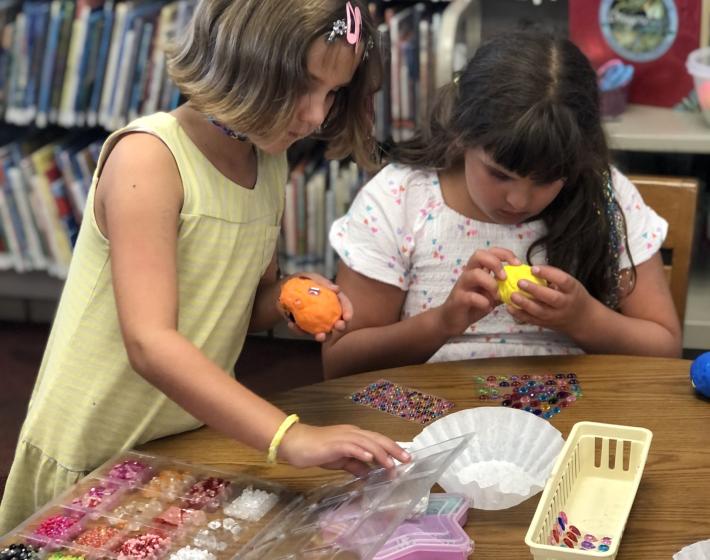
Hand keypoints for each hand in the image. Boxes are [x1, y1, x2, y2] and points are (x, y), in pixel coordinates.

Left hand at [278, 272, 353, 341]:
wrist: (286, 287)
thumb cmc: (305, 281)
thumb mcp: (314, 278)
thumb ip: (324, 283)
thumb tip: (336, 289)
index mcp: (335, 300)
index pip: (345, 306)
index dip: (348, 312)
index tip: (347, 317)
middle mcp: (329, 314)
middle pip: (339, 323)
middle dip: (341, 327)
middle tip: (338, 326)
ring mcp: (318, 322)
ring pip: (324, 333)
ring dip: (323, 337)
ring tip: (319, 336)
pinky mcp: (305, 327)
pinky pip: (303, 332)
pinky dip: (298, 330)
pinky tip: (292, 325)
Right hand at [278, 423, 410, 475]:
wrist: (295, 442)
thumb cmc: (316, 451)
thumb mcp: (340, 460)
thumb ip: (354, 465)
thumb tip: (369, 473)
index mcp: (354, 436)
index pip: (377, 440)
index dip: (392, 448)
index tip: (404, 458)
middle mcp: (351, 433)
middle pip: (376, 438)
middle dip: (393, 448)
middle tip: (407, 459)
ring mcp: (343, 437)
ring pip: (366, 442)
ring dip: (381, 453)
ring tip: (392, 464)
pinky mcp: (333, 444)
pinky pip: (350, 447)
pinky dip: (361, 452)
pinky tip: (369, 459)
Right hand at [436, 248, 520, 336]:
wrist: (452, 320)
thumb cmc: (473, 305)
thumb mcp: (492, 295)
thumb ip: (504, 288)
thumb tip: (522, 284)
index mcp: (478, 269)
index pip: (490, 252)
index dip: (505, 254)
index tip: (517, 264)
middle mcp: (469, 273)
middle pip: (479, 255)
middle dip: (495, 263)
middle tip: (504, 277)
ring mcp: (462, 285)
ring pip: (475, 274)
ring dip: (490, 284)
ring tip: (496, 295)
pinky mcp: (458, 299)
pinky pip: (471, 297)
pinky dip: (483, 302)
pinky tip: (487, 307)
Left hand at [505, 265, 592, 334]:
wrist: (581, 319)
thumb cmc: (573, 296)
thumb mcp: (571, 284)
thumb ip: (554, 277)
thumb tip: (531, 269)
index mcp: (572, 290)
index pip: (563, 281)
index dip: (548, 273)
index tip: (533, 268)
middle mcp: (565, 304)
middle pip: (551, 298)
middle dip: (534, 290)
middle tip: (520, 282)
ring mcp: (555, 316)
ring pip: (539, 311)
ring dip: (524, 303)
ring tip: (512, 295)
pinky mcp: (546, 324)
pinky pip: (531, 320)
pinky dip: (519, 314)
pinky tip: (510, 307)